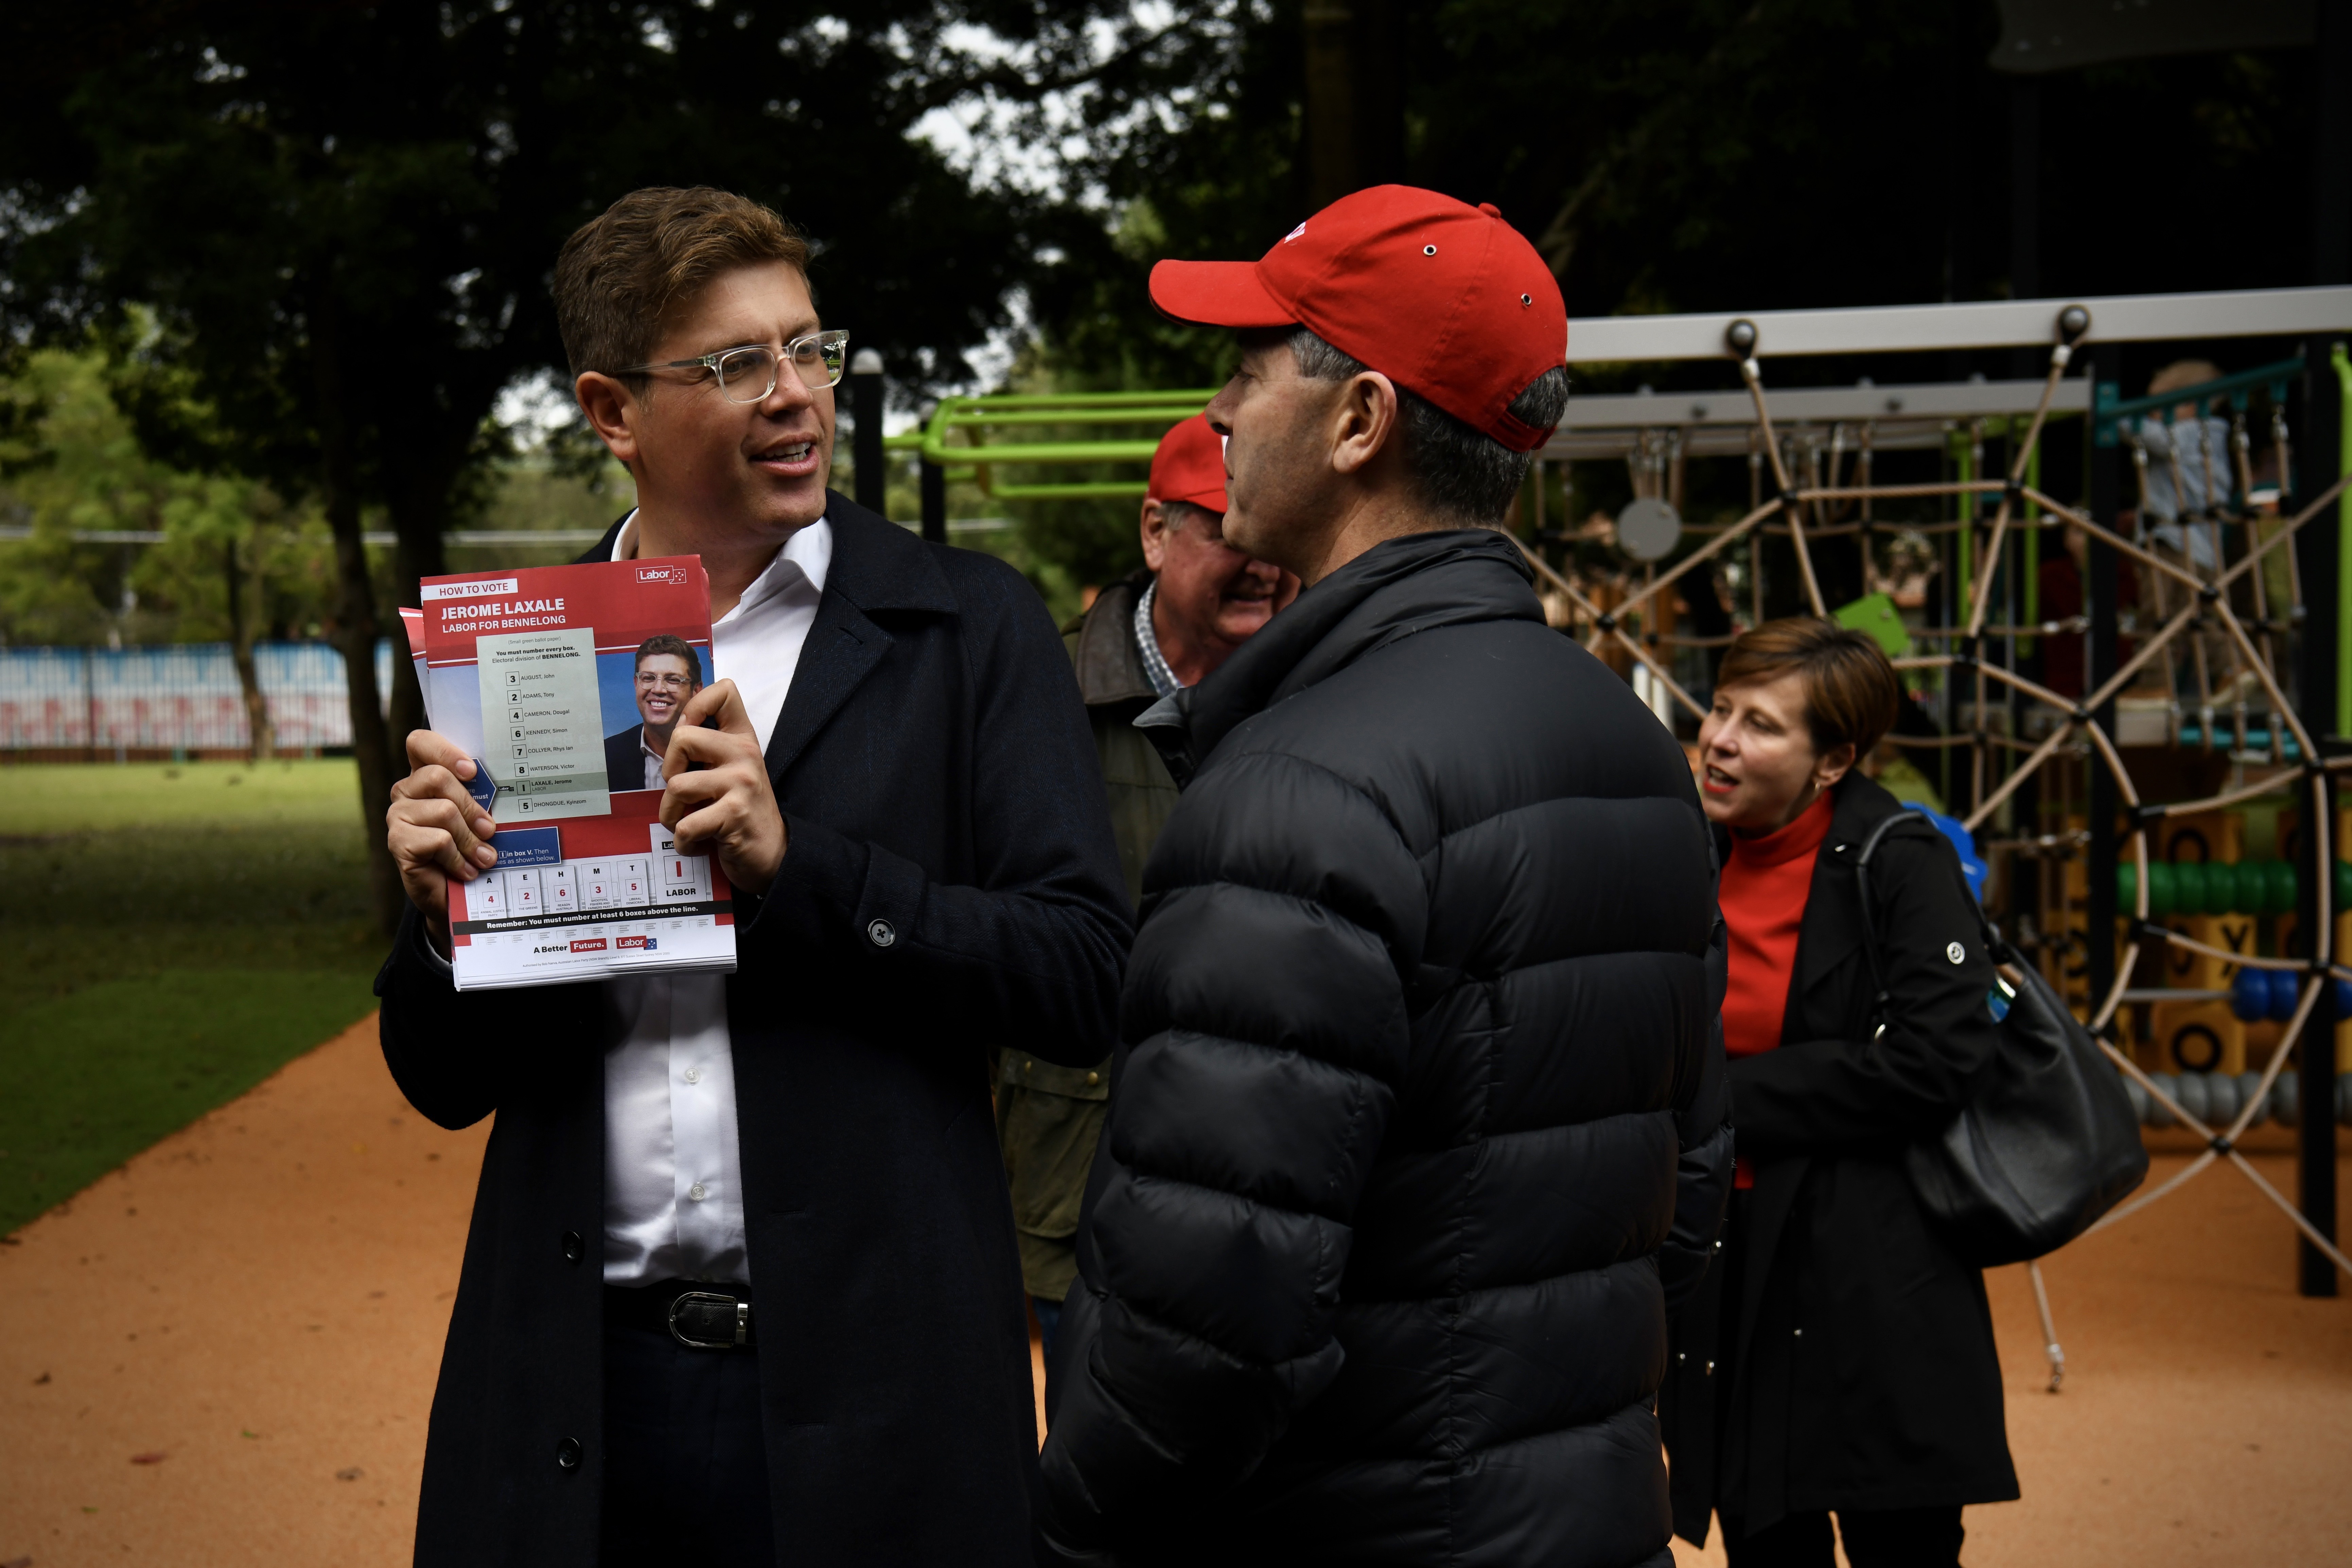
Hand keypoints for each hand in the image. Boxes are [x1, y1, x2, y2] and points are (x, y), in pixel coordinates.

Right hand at [386, 729, 498, 955]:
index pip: (420, 743)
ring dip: (470, 838)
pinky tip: (466, 870)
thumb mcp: (480, 818)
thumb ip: (483, 797)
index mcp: (425, 775)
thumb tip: (514, 788)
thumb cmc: (471, 850)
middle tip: (490, 830)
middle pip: (438, 777)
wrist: (456, 896)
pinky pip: (438, 840)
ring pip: (443, 810)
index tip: (472, 771)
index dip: (446, 751)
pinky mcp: (397, 842)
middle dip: (472, 806)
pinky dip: (458, 857)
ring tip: (483, 857)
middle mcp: (406, 791)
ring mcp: (398, 815)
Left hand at [659, 679, 785, 894]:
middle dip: (669, 769)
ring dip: (671, 813)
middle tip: (682, 792)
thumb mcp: (734, 769)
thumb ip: (711, 747)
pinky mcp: (734, 814)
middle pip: (682, 737)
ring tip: (688, 823)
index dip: (695, 705)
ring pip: (677, 785)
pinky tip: (697, 843)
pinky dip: (683, 841)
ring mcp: (741, 783)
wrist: (773, 853)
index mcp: (743, 739)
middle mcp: (744, 754)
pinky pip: (685, 824)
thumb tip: (676, 731)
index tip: (689, 734)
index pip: (724, 692)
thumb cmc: (743, 811)